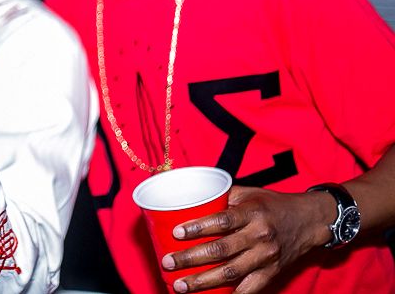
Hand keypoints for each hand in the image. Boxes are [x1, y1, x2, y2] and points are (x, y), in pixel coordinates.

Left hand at [161, 186, 333, 292]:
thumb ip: (221, 197)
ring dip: (203, 282)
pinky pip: (249, 289)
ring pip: (231, 273)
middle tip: (168, 263)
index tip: (176, 232)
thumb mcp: (248, 193)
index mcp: (252, 213)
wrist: (309, 221)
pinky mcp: (271, 273)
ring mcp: (266, 258)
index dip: (197, 227)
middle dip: (191, 259)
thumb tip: (187, 198)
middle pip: (221, 250)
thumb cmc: (271, 204)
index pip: (221, 220)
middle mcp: (260, 236)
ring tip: (180, 286)